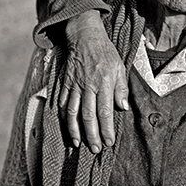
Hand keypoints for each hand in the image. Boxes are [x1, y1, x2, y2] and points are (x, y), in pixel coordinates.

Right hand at [60, 11, 128, 151]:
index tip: (109, 142)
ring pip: (73, 112)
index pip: (105, 111)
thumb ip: (121, 88)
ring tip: (77, 143)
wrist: (85, 36)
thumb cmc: (105, 53)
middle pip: (89, 115)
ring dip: (75, 129)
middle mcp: (88, 86)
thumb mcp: (120, 67)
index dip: (106, 129)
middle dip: (92, 135)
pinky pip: (62, 102)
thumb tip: (123, 107)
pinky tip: (66, 126)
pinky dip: (63, 116)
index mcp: (104, 83)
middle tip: (95, 149)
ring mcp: (75, 85)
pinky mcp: (65, 83)